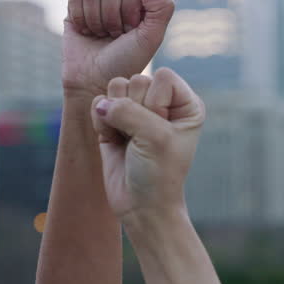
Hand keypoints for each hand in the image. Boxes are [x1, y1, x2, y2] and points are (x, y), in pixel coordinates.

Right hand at [62, 0, 174, 97]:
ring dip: (97, 20)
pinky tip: (86, 33)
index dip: (131, 8)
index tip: (131, 30)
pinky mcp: (75, 12)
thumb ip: (162, 7)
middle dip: (113, 16)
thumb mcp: (152, 38)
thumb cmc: (126, 62)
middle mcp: (117, 2)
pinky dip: (80, 18)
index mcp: (138, 4)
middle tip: (115, 36)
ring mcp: (96, 6)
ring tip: (101, 37)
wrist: (95, 80)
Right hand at [90, 68, 204, 220]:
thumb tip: (100, 103)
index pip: (162, 76)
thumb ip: (128, 110)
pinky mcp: (113, 121)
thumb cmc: (159, 174)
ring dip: (116, 116)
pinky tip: (114, 141)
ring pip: (115, 88)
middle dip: (134, 111)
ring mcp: (136, 110)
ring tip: (128, 140)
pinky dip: (101, 123)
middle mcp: (162, 103)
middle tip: (142, 140)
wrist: (141, 207)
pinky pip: (98, 103)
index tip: (161, 132)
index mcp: (185, 103)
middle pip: (136, 80)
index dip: (155, 102)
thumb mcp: (154, 137)